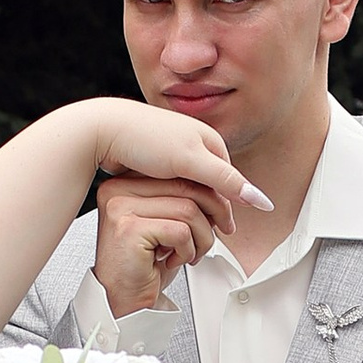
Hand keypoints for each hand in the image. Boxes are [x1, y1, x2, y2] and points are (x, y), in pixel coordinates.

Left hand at [86, 98, 271, 244]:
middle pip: (209, 185)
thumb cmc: (144, 138)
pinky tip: (163, 210)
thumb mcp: (190, 161)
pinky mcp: (154, 160)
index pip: (228, 181)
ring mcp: (172, 151)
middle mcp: (193, 143)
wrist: (104, 129)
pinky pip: (169, 185)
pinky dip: (170, 200)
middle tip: (203, 233)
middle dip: (208, 209)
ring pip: (189, 187)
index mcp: (209, 140)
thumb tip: (258, 199)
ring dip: (188, 206)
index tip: (223, 231)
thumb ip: (225, 181)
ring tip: (183, 224)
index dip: (227, 207)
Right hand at [91, 170, 226, 315]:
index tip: (220, 217)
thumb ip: (184, 200)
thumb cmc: (145, 265)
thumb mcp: (168, 225)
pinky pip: (180, 231)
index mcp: (126, 182)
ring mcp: (121, 208)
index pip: (179, 172)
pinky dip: (187, 251)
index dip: (210, 194)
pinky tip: (172, 261)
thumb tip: (221, 190)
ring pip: (188, 209)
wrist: (123, 301)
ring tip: (188, 254)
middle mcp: (118, 190)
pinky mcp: (129, 229)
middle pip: (186, 186)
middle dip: (213, 214)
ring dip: (201, 238)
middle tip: (214, 236)